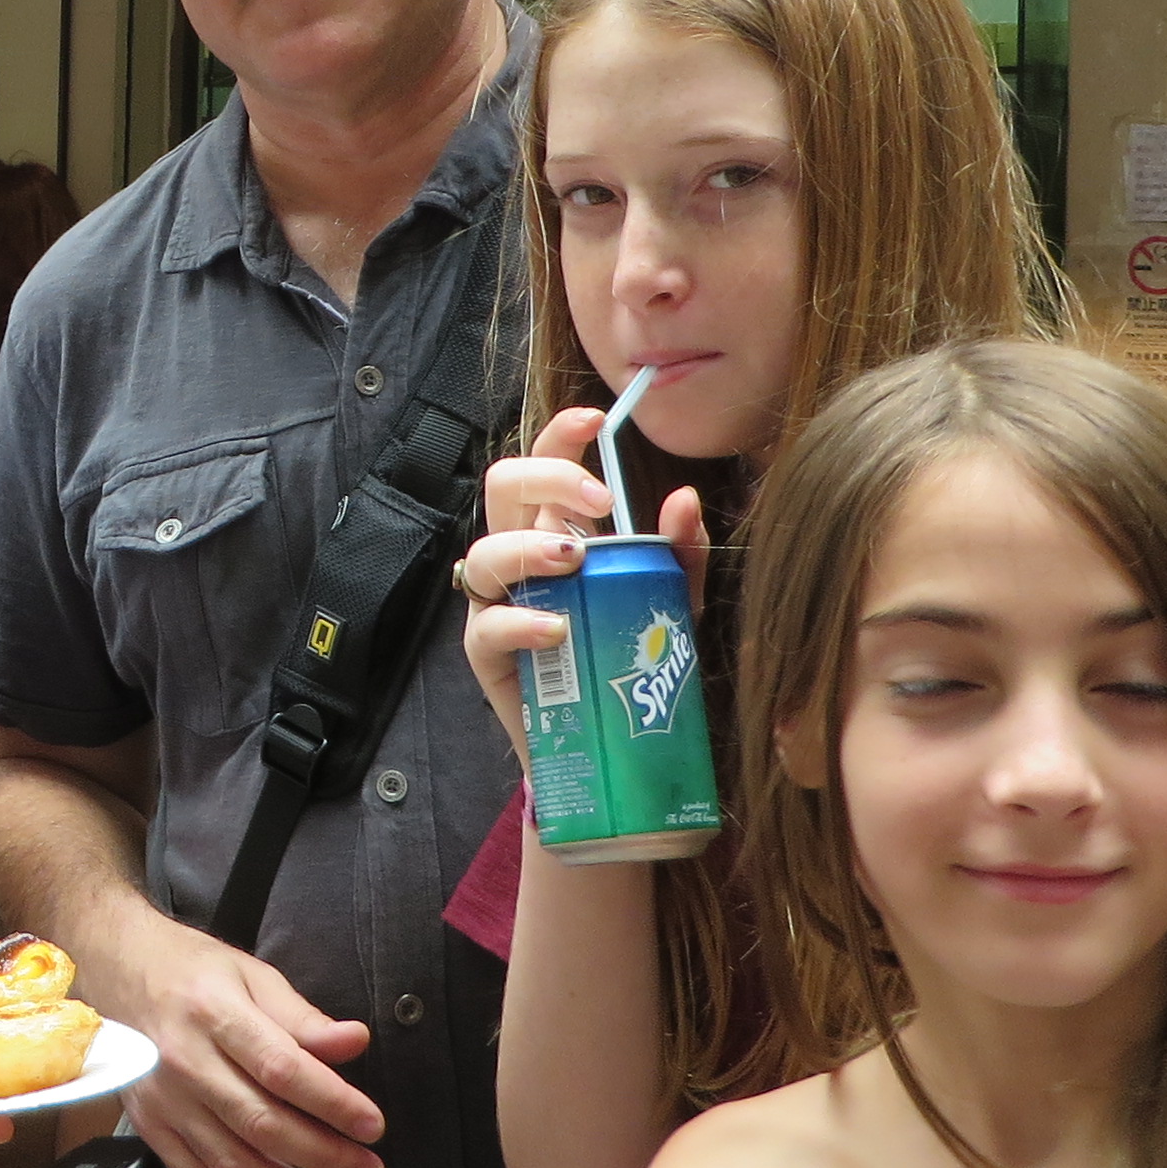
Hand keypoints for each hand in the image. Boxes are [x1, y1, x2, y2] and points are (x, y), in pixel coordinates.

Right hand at [100, 916, 380, 1167]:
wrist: (112, 970)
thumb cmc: (191, 970)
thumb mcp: (250, 974)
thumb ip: (301, 1017)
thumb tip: (355, 1041)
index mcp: (216, 1014)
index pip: (281, 1068)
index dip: (331, 1101)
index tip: (373, 1126)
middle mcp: (186, 1064)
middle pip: (261, 1123)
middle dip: (322, 1157)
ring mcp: (165, 1103)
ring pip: (232, 1163)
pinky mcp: (151, 1129)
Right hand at [462, 415, 709, 767]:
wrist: (609, 748)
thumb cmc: (632, 661)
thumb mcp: (671, 603)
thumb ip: (680, 554)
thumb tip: (683, 498)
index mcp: (557, 530)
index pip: (545, 465)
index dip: (561, 435)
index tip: (597, 419)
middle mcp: (520, 558)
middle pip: (502, 489)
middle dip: (545, 478)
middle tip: (599, 501)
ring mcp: (499, 604)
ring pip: (483, 553)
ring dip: (526, 547)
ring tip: (572, 558)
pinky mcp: (489, 656)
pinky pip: (487, 626)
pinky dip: (520, 621)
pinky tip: (558, 627)